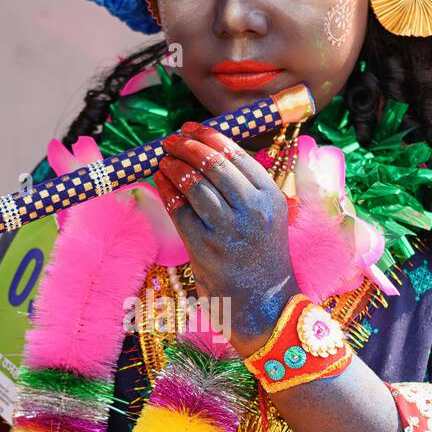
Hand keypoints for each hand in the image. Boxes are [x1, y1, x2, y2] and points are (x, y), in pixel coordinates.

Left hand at [153, 123, 297, 355]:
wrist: (264, 304)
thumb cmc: (261, 256)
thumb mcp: (268, 216)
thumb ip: (246, 186)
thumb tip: (209, 150)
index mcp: (271, 197)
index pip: (236, 155)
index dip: (209, 136)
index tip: (191, 127)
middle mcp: (252, 210)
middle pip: (212, 164)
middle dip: (187, 146)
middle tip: (171, 140)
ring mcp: (227, 229)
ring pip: (194, 184)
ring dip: (173, 165)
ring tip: (163, 158)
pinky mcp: (204, 247)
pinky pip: (179, 209)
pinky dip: (166, 190)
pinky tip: (161, 180)